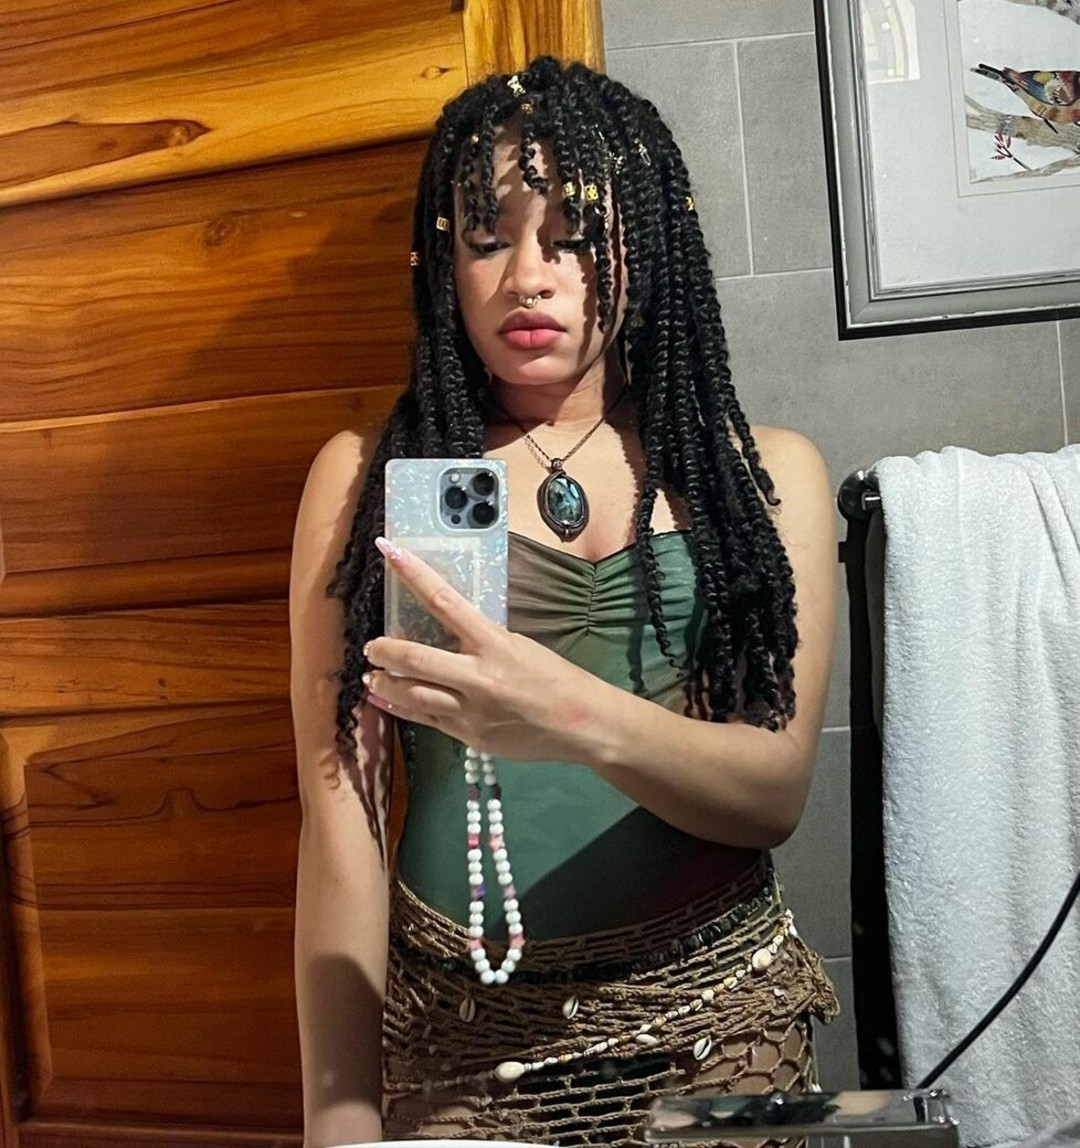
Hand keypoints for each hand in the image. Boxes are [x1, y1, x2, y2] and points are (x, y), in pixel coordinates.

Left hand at [362, 537, 609, 760]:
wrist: (582, 724)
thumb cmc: (556, 678)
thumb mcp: (520, 646)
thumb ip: (482, 640)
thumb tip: (448, 631)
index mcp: (495, 644)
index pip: (444, 601)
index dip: (413, 574)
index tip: (389, 551)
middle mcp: (478, 677)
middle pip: (414, 658)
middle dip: (383, 650)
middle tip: (371, 645)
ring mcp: (470, 711)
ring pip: (411, 694)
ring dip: (384, 683)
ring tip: (371, 676)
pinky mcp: (468, 736)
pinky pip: (424, 720)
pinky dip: (399, 708)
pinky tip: (386, 701)